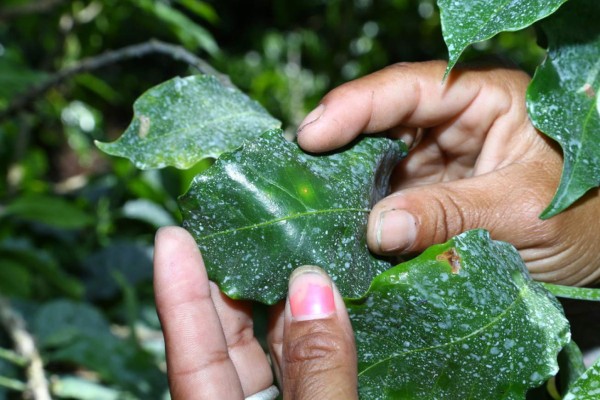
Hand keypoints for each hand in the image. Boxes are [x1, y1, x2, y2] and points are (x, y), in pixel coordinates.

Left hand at [153, 226, 356, 398]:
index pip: (192, 354)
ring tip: (293, 249)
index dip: (181, 293)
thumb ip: (317, 369)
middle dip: (235, 283)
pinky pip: (302, 372)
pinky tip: (325, 302)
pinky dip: (313, 337)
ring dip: (283, 305)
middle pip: (225, 343)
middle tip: (242, 225)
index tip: (172, 238)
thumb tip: (313, 285)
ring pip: (269, 354)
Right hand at [297, 61, 599, 285]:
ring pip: (378, 165)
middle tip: (297, 169)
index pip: (411, 88)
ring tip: (311, 204)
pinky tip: (341, 229)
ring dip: (347, 185)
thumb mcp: (522, 210)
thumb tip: (377, 228)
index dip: (357, 105)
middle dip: (339, 144)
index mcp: (484, 100)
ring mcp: (437, 164)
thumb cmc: (585, 216)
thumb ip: (450, 214)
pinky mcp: (428, 200)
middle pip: (382, 122)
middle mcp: (453, 126)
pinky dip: (364, 217)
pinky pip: (387, 202)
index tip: (313, 132)